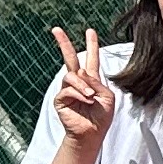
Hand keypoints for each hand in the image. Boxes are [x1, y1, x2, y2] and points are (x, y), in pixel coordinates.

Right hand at [47, 26, 118, 149]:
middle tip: (56, 29)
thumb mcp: (106, 96)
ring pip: (71, 76)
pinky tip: (86, 100)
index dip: (92, 45)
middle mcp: (78, 82)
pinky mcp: (60, 99)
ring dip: (82, 85)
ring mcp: (67, 90)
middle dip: (63, 43)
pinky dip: (79, 94)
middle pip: (70, 59)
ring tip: (90, 96)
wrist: (92, 133)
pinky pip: (68, 90)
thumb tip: (81, 74)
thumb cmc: (101, 116)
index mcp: (92, 80)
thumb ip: (96, 82)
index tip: (90, 31)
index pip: (92, 59)